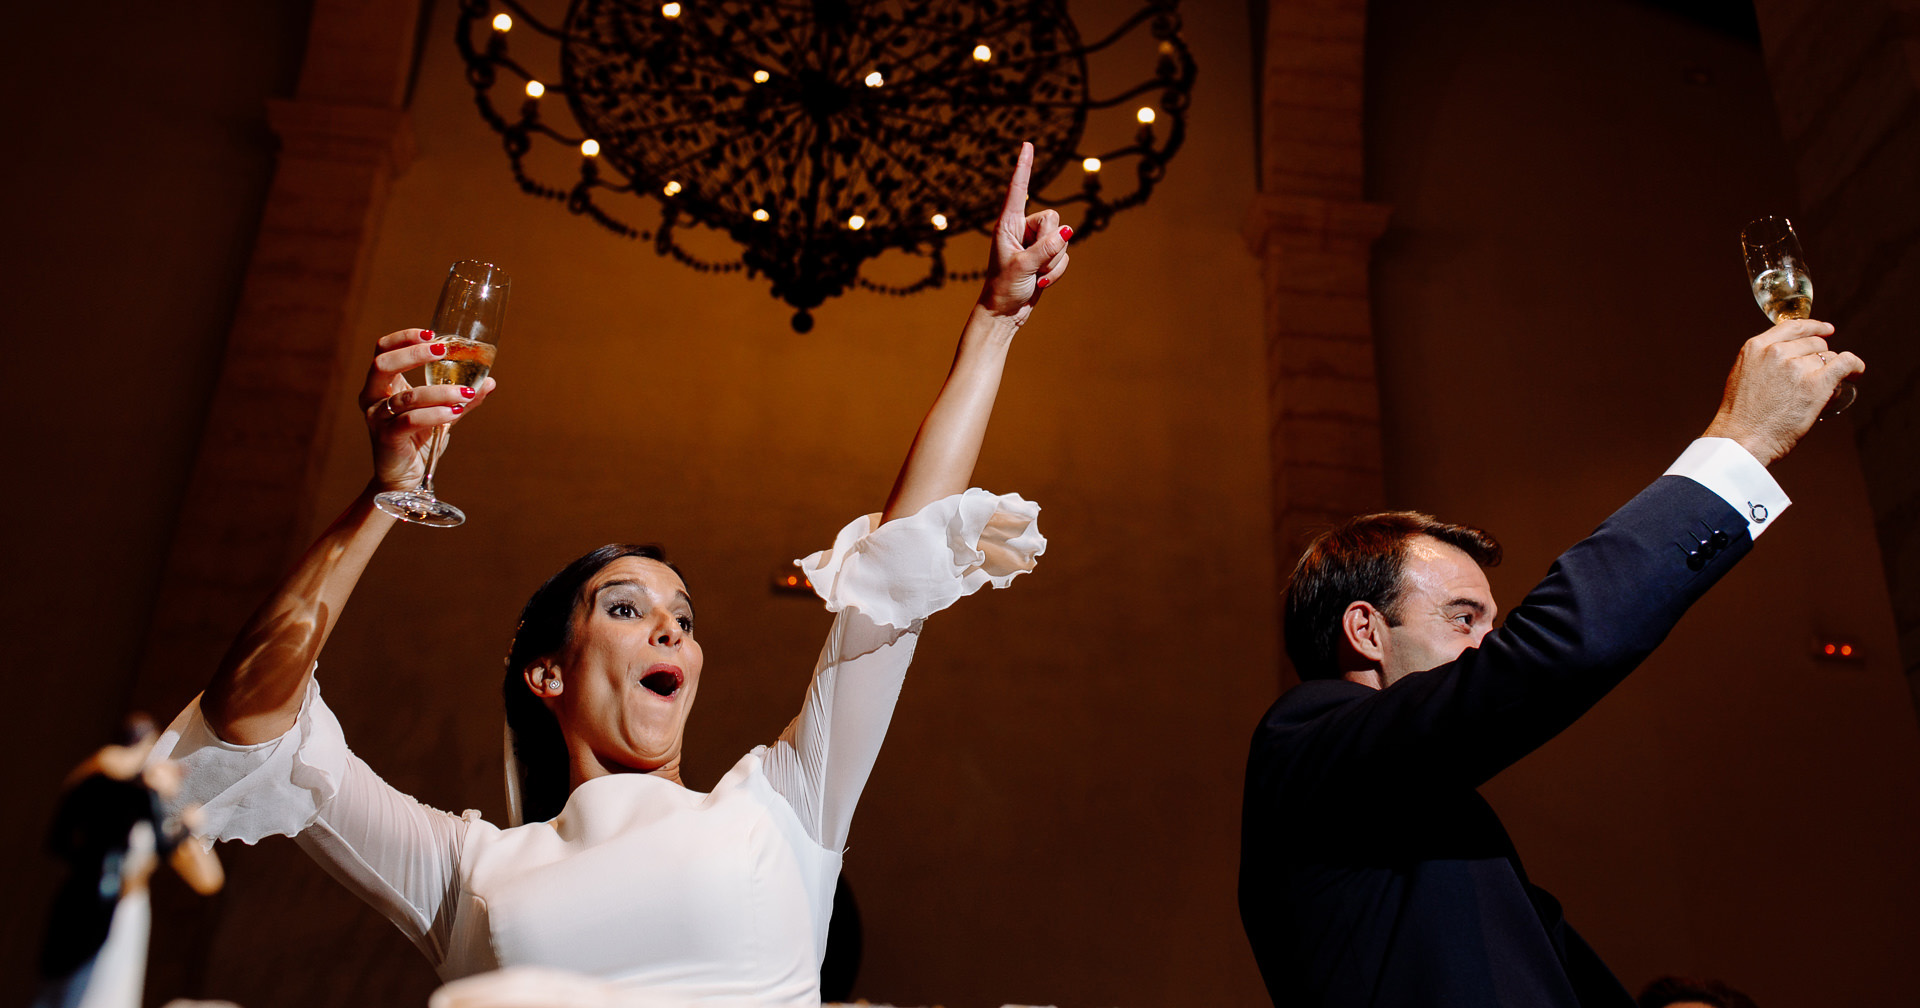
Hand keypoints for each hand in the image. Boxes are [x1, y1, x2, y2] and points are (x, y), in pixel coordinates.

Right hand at [360, 328, 496, 491]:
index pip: (383, 350)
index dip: (404, 338)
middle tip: (443, 350)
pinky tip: (454, 412)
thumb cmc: (418, 440)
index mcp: (382, 385)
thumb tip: (489, 381)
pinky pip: (411, 420)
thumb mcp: (441, 413)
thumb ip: (461, 397)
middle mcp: (372, 397)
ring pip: (408, 396)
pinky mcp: (386, 437)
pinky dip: (436, 413)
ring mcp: (376, 417)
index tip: (432, 333)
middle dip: (415, 354)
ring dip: (441, 391)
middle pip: (383, 364)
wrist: (404, 478)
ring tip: (465, 393)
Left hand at [978, 142, 1072, 323]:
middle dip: (1049, 244)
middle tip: (1032, 264)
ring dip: (1053, 263)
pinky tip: (1040, 283)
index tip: (1027, 144)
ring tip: (1034, 276)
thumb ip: (1045, 249)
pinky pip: (1064, 257)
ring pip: (1062, 240)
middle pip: (1053, 218)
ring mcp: (1035, 243)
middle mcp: (1022, 229)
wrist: (1004, 313)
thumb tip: (1067, 232)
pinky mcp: (1046, 257)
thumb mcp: (1022, 267)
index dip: (1024, 167)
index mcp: (1007, 225)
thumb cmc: (1003, 288)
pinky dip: (1056, 272)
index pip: (1018, 190)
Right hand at [1702, 318, 1862, 465]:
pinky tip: (1857, 372)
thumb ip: (1762, 361)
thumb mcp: (1743, 376)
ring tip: (1820, 390)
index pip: (1793, 326)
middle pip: (1814, 343)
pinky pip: (1845, 363)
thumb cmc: (1741, 417)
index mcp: (1755, 347)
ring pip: (1827, 358)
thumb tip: (1788, 357)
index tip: (1826, 330)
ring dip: (1828, 371)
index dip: (1814, 327)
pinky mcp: (1816, 384)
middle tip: (1815, 376)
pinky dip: (1855, 366)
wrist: (1742, 440)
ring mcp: (1797, 367)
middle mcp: (1776, 352)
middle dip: (1818, 357)